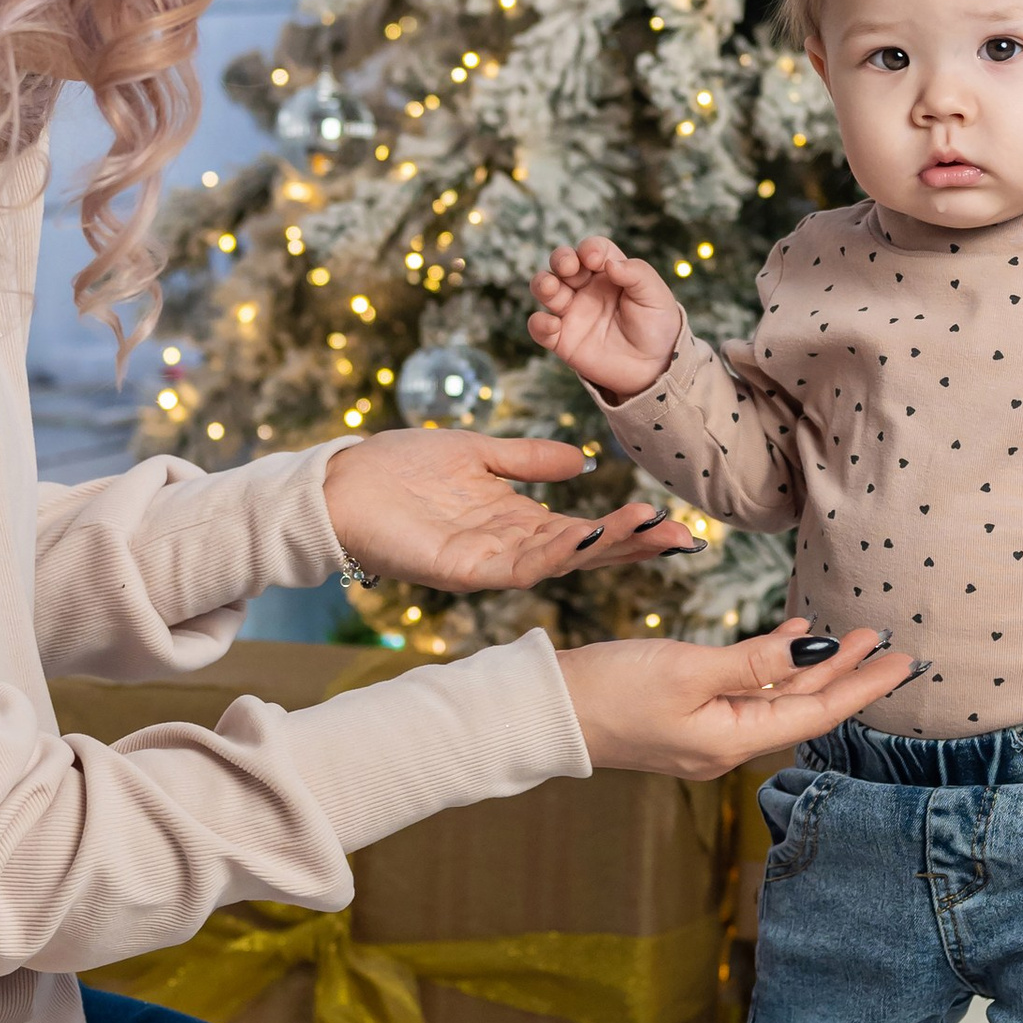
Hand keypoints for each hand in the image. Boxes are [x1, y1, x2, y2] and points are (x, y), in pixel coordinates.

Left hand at [324, 429, 695, 595]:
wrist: (340, 482)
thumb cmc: (398, 467)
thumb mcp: (478, 452)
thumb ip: (529, 460)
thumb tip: (584, 460)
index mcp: (514, 523)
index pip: (583, 530)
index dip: (626, 528)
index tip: (672, 521)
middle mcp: (507, 549)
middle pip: (583, 551)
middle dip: (632, 546)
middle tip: (682, 537)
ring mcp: (486, 563)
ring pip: (559, 560)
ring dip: (605, 547)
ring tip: (648, 530)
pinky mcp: (460, 570)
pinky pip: (517, 565)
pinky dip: (555, 552)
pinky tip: (587, 534)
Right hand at [526, 236, 684, 402]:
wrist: (654, 368)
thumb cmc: (656, 326)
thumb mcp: (655, 296)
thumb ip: (637, 274)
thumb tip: (610, 264)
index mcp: (609, 272)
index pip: (592, 250)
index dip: (590, 249)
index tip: (596, 260)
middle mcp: (586, 288)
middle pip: (562, 262)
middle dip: (561, 258)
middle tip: (569, 267)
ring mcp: (572, 312)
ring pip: (545, 289)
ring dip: (542, 283)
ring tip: (551, 288)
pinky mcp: (562, 339)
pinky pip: (539, 327)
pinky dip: (539, 324)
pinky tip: (554, 325)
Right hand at [560, 622, 916, 778]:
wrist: (546, 711)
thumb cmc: (610, 690)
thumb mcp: (686, 669)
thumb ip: (753, 660)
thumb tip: (813, 648)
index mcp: (733, 742)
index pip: (817, 712)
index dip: (863, 685)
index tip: (903, 661)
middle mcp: (727, 746)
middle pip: (803, 706)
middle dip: (844, 672)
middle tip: (884, 638)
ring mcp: (707, 735)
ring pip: (777, 697)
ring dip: (811, 665)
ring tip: (847, 633)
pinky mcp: (687, 719)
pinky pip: (748, 693)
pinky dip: (772, 665)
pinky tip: (788, 637)